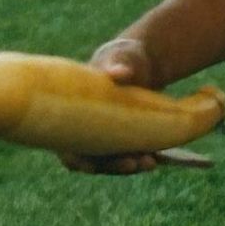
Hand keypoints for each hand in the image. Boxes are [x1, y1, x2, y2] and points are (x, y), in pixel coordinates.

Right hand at [61, 38, 164, 174]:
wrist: (137, 66)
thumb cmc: (120, 60)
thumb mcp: (120, 59)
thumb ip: (118, 65)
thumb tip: (119, 73)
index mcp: (73, 116)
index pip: (66, 146)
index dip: (75, 159)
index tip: (90, 166)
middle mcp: (86, 133)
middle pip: (92, 160)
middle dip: (112, 165)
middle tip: (133, 163)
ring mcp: (105, 140)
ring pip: (113, 161)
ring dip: (130, 165)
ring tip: (150, 163)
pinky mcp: (125, 142)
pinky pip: (131, 156)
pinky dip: (142, 159)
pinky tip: (158, 159)